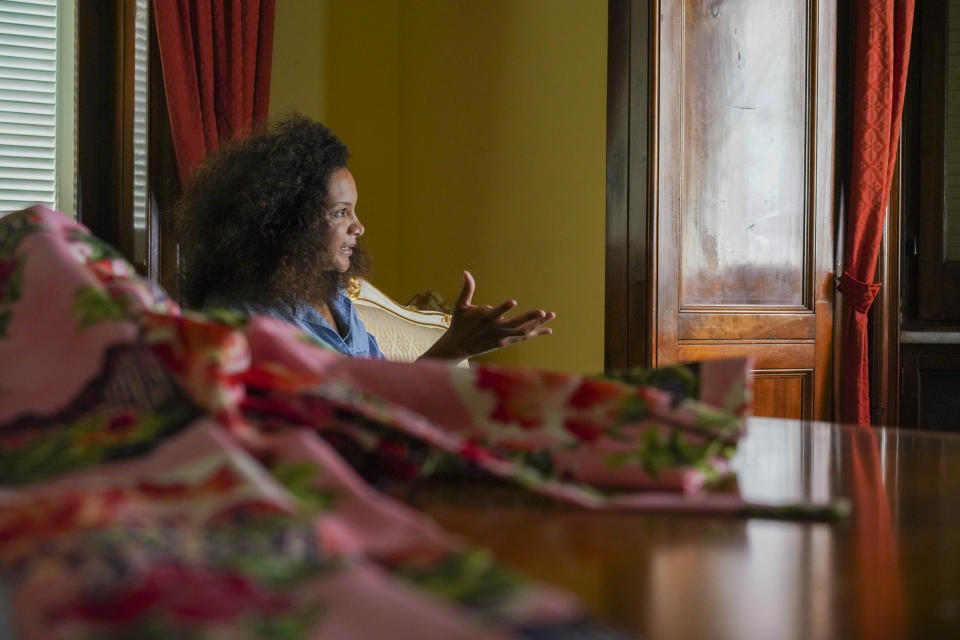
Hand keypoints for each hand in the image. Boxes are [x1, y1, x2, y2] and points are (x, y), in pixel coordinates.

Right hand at [421, 271, 554, 360]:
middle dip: (529, 317)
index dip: (503, 307)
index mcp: (483, 318)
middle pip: (514, 324)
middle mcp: (495, 329)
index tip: (513, 301)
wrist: (458, 347)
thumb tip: (466, 272)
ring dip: (537, 324)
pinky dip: (536, 333)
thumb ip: (466, 290)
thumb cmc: (459, 324)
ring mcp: (502, 337)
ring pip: (522, 331)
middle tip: (542, 311)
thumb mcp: (460, 307)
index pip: (494, 312)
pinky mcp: (506, 343)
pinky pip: (523, 337)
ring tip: (550, 315)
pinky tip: (548, 330)